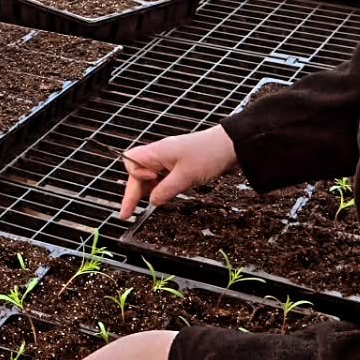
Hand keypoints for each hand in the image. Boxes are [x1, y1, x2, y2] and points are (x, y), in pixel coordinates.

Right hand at [120, 124, 237, 217]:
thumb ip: (166, 190)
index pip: (131, 163)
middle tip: (128, 214)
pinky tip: (166, 196)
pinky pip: (162, 177)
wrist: (231, 145)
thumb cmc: (209, 153)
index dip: (136, 177)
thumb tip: (152, 201)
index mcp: (156, 152)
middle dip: (133, 192)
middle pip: (137, 173)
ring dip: (148, 190)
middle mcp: (158, 155)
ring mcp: (168, 159)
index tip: (148, 187)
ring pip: (149, 177)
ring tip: (151, 205)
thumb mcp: (186, 176)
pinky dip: (161, 187)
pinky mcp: (178, 164)